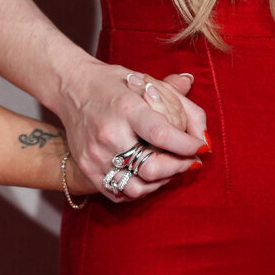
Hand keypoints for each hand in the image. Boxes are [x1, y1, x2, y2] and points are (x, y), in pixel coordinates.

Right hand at [56, 59, 207, 202]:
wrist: (70, 87)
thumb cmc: (114, 84)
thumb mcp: (149, 81)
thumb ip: (183, 104)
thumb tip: (204, 136)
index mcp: (125, 108)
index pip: (161, 134)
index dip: (187, 146)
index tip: (200, 147)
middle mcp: (108, 133)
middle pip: (151, 168)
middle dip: (178, 168)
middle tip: (188, 161)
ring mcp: (95, 154)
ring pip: (137, 187)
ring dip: (161, 183)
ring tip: (169, 170)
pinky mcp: (86, 167)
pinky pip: (119, 193)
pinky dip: (139, 189)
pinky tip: (148, 177)